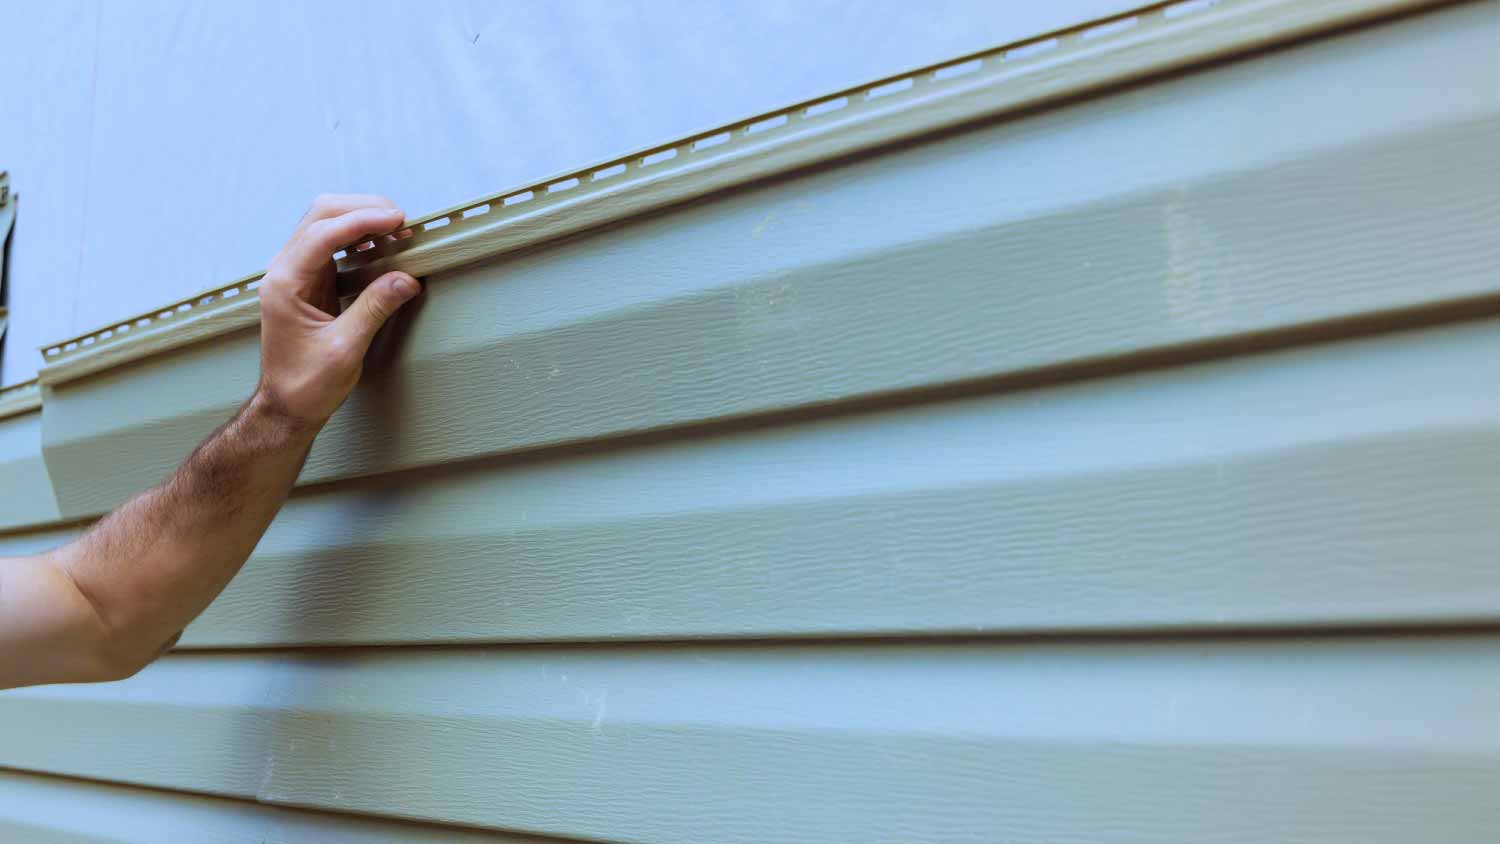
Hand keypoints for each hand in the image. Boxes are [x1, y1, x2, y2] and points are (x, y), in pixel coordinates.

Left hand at [256, 194, 421, 424]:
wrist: (286, 405)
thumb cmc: (306, 384)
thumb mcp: (345, 349)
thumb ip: (374, 308)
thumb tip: (406, 277)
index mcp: (284, 284)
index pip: (322, 234)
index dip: (361, 221)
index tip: (396, 219)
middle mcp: (284, 271)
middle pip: (321, 215)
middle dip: (362, 209)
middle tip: (401, 219)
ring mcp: (295, 273)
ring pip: (325, 223)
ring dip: (361, 219)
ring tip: (397, 229)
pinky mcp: (309, 281)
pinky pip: (333, 244)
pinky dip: (358, 237)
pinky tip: (382, 245)